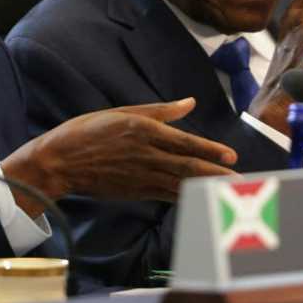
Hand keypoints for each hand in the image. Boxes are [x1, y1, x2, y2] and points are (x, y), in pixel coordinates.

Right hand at [2, 97, 237, 214]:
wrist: (60, 161)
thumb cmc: (87, 131)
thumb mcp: (123, 112)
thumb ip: (160, 111)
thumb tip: (190, 103)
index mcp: (143, 131)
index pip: (185, 142)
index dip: (210, 150)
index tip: (232, 155)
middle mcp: (146, 155)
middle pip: (189, 167)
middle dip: (217, 174)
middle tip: (242, 180)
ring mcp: (141, 176)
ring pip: (182, 183)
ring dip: (208, 188)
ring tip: (231, 191)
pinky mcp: (136, 191)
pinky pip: (168, 194)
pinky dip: (188, 197)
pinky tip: (204, 198)